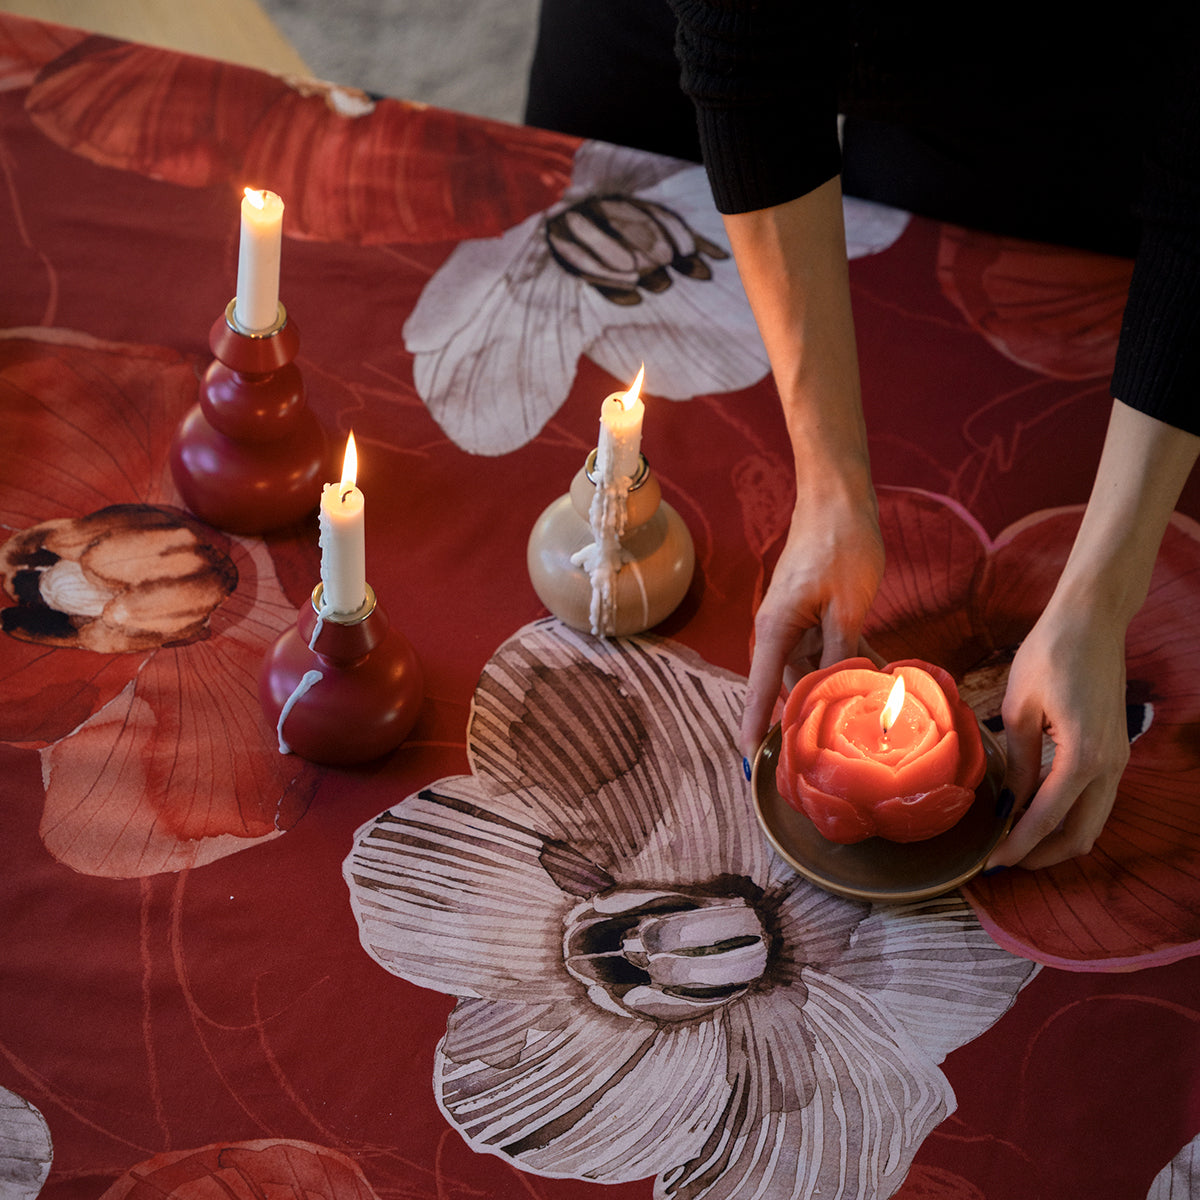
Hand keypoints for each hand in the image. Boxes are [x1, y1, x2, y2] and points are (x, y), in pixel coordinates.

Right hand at [740, 494, 884, 758]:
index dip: (754, 728)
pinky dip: (850, 662)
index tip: (751, 762)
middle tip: (841, 748)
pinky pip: (829, 648)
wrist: (838, 497)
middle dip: (813, 713)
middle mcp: (779, 630)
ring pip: (815, 668)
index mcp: (776, 630)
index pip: (759, 691)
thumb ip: (841, 653)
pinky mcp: (815, 612)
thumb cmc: (840, 543)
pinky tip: (880, 677)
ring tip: (872, 713)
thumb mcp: (848, 604)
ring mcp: (797, 621)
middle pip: (790, 685)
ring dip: (840, 686)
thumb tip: (841, 695)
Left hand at [987, 599, 1129, 869]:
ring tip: (1016, 842)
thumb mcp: (1019, 708)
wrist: (1092, 621)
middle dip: (1043, 856)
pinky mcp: (1116, 751)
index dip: (1018, 846)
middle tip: (1003, 861)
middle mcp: (1110, 765)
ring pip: (1094, 821)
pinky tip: (1036, 811)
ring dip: (1058, 839)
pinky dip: (1069, 816)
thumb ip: (1018, 763)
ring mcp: (1118, 760)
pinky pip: (1097, 799)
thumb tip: (1008, 805)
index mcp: (1083, 756)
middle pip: (1081, 834)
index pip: (1047, 818)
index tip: (990, 864)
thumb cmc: (1050, 654)